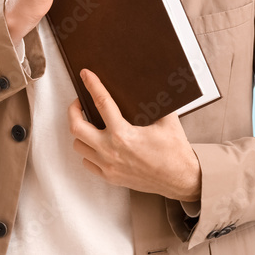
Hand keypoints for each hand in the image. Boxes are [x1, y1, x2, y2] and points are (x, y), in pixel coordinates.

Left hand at [67, 68, 201, 201]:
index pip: (101, 103)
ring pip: (78, 146)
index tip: (85, 75)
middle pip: (76, 127)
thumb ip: (156, 101)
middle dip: (73, 111)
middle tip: (79, 103)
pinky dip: (88, 151)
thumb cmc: (175, 151)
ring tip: (88, 123)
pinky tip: (96, 143)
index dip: (92, 85)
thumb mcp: (167, 120)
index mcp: (123, 134)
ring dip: (80, 132)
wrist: (181, 180)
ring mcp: (108, 166)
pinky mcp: (110, 177)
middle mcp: (111, 150)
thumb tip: (149, 84)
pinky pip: (87, 162)